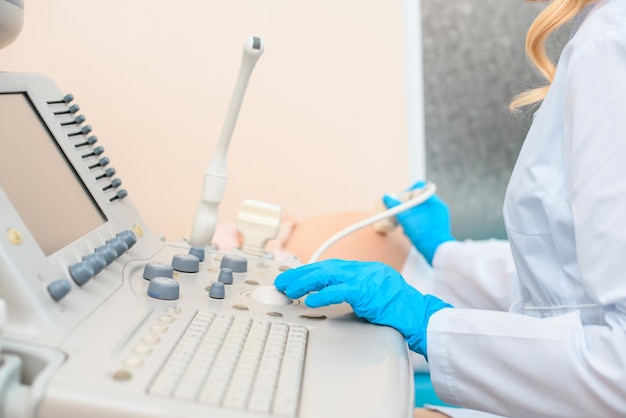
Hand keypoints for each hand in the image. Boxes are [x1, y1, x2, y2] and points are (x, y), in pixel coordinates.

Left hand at [274, 259, 452, 356]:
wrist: (422, 318)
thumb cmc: (401, 312)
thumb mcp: (374, 298)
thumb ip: (354, 293)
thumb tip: (327, 295)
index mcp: (366, 270)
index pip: (332, 266)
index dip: (310, 270)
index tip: (294, 276)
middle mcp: (366, 269)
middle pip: (326, 267)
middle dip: (302, 274)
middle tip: (283, 281)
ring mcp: (368, 278)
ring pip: (329, 275)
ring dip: (305, 281)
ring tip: (289, 288)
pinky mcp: (370, 292)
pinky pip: (341, 291)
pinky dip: (323, 294)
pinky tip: (310, 299)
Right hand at [383, 181, 454, 264]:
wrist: (437, 251)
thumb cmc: (422, 233)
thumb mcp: (404, 218)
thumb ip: (395, 205)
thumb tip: (386, 197)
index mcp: (431, 199)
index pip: (417, 187)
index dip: (406, 193)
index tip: (399, 200)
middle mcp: (438, 205)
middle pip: (418, 200)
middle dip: (407, 206)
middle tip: (400, 213)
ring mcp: (440, 215)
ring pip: (421, 210)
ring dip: (411, 215)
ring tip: (405, 226)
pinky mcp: (440, 225)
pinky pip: (425, 219)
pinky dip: (417, 223)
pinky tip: (411, 232)